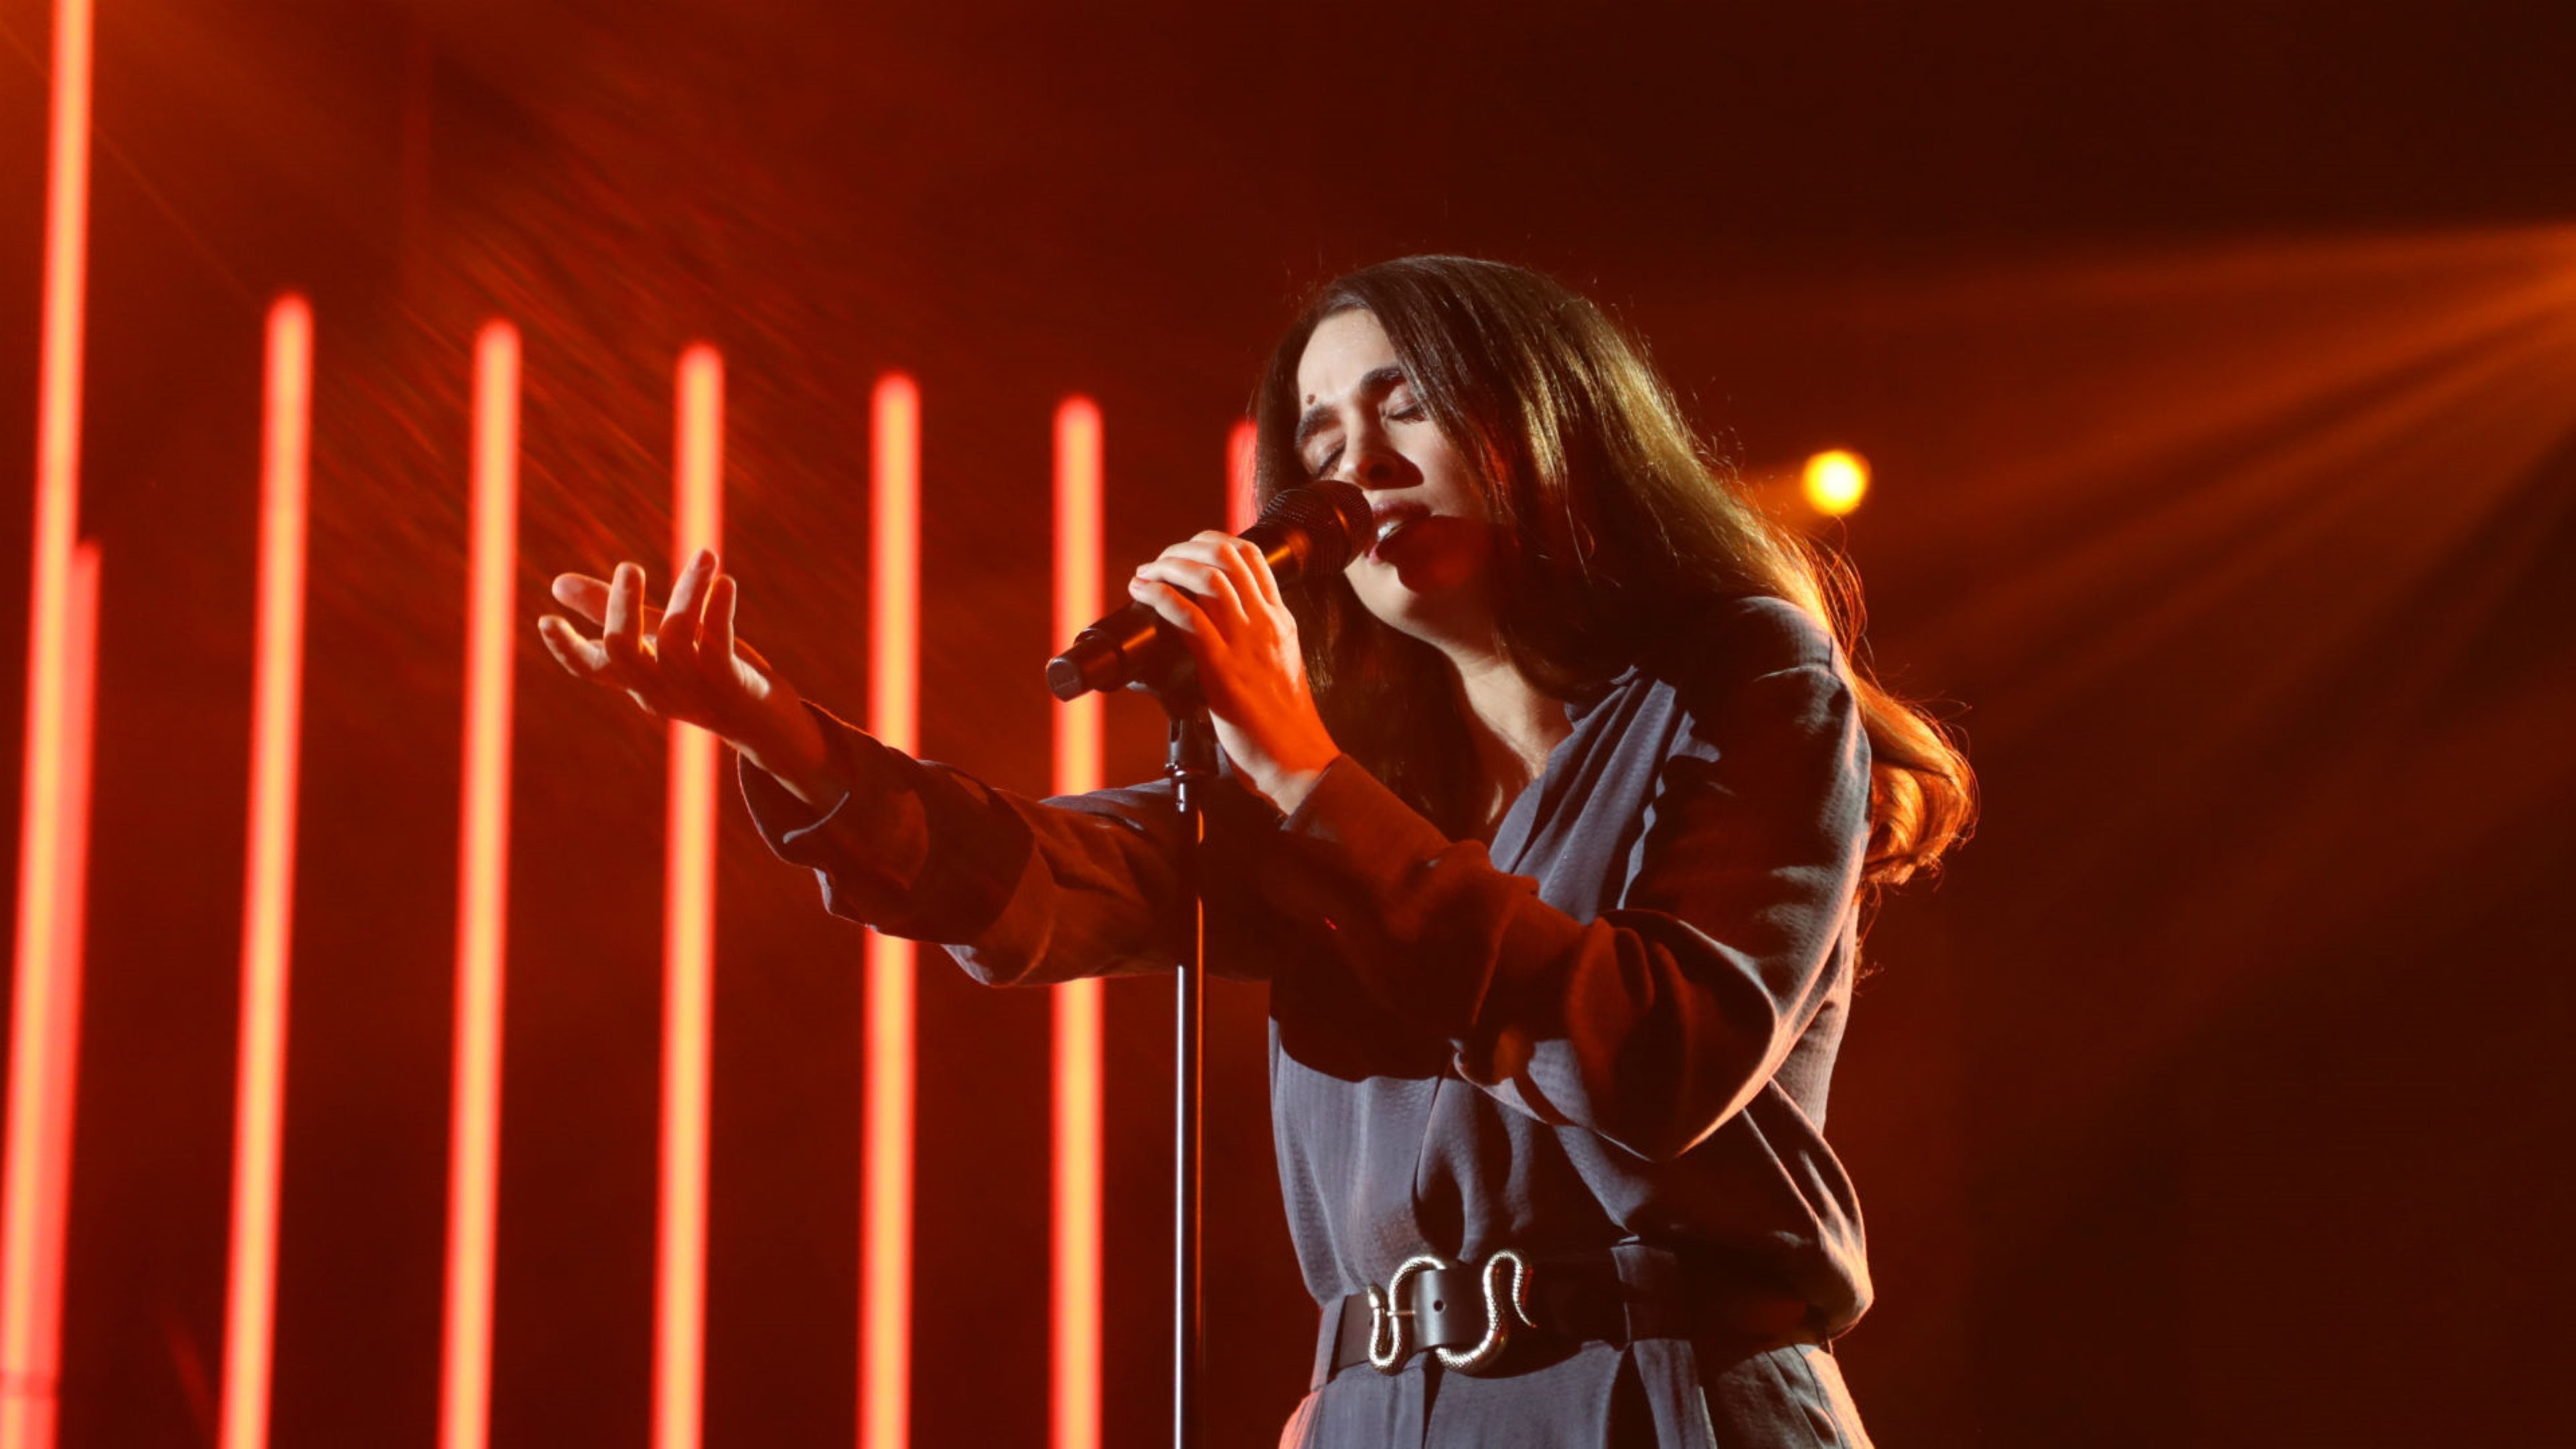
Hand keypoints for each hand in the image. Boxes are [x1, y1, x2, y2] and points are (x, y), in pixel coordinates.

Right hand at [537, 548, 846, 805]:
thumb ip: (608, 611)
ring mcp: (692, 685)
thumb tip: (556, 584)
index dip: (565, 647)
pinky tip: (725, 582)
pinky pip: (719, 644)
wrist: (761, 724)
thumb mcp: (652, 642)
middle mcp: (657, 684)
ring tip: (706, 555)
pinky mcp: (728, 681)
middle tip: (630, 567)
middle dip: (622, 607)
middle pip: (623, 650)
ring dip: (689, 590)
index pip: (589, 668)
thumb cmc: (699, 674)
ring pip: (675, 636)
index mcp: (635, 677)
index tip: (547, 620)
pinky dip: (720, 610)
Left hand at [1127, 531, 1339, 812]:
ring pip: (1208, 578)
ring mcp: (1247, 643)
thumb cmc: (1285, 724)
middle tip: (1160, 561)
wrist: (1299, 760)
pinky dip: (1160, 597)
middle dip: (1185, 548)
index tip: (1187, 550)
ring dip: (1168, 566)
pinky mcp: (1225, 669)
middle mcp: (1266, 623)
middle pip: (1227, 556)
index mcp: (1280, 621)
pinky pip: (1189, 617)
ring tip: (1145, 574)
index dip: (1212, 541)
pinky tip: (1143, 593)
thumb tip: (1221, 633)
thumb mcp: (1281, 667)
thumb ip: (1258, 643)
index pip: (1252, 556)